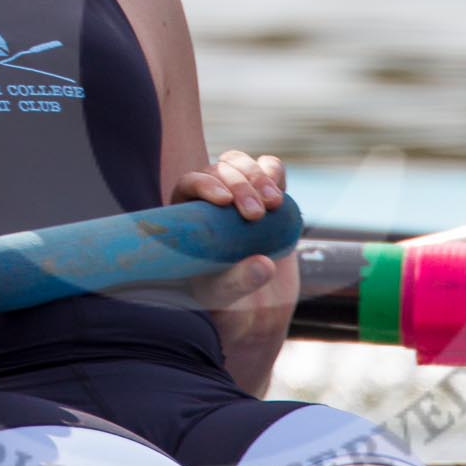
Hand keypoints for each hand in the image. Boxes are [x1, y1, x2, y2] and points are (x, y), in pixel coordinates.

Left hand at [173, 151, 295, 348]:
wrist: (249, 301)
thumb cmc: (223, 297)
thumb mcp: (225, 294)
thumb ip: (241, 280)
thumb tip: (265, 265)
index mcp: (184, 214)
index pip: (188, 183)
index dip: (205, 184)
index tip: (224, 201)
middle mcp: (207, 196)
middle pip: (218, 170)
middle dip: (239, 186)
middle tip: (255, 215)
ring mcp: (237, 191)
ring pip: (241, 164)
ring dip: (257, 177)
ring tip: (273, 204)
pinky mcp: (264, 192)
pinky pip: (268, 167)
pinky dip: (274, 173)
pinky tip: (281, 195)